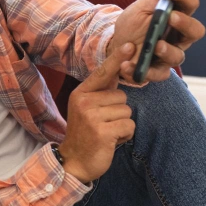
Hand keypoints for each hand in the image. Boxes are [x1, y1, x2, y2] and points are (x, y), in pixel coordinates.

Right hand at [58, 42, 136, 182]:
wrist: (74, 162)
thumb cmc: (86, 134)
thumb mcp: (88, 109)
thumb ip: (101, 93)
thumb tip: (119, 71)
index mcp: (81, 93)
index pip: (102, 72)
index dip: (118, 58)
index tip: (131, 44)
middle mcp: (84, 101)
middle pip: (121, 96)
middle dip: (119, 111)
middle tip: (104, 124)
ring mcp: (92, 116)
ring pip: (127, 111)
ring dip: (122, 124)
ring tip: (106, 132)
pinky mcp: (102, 131)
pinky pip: (129, 125)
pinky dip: (124, 135)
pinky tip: (111, 141)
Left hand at [108, 0, 205, 82]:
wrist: (117, 44)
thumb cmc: (134, 24)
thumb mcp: (141, 8)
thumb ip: (154, 0)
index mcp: (178, 16)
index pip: (190, 4)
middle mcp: (179, 37)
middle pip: (196, 31)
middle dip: (185, 23)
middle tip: (170, 16)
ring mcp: (170, 55)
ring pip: (178, 56)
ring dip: (167, 50)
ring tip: (155, 45)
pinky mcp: (158, 71)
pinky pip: (156, 74)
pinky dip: (141, 71)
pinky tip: (127, 64)